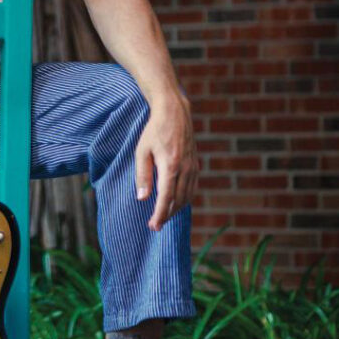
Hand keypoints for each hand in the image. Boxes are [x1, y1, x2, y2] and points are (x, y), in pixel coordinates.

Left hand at [134, 91, 199, 231]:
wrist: (175, 113)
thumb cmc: (154, 131)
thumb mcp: (142, 151)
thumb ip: (142, 175)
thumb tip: (142, 198)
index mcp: (170, 166)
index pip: (166, 198)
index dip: (160, 215)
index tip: (153, 226)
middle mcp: (185, 169)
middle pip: (178, 201)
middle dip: (167, 215)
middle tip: (155, 225)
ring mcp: (193, 167)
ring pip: (188, 196)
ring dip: (176, 209)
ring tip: (164, 216)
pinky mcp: (196, 164)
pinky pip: (193, 187)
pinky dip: (185, 199)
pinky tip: (177, 202)